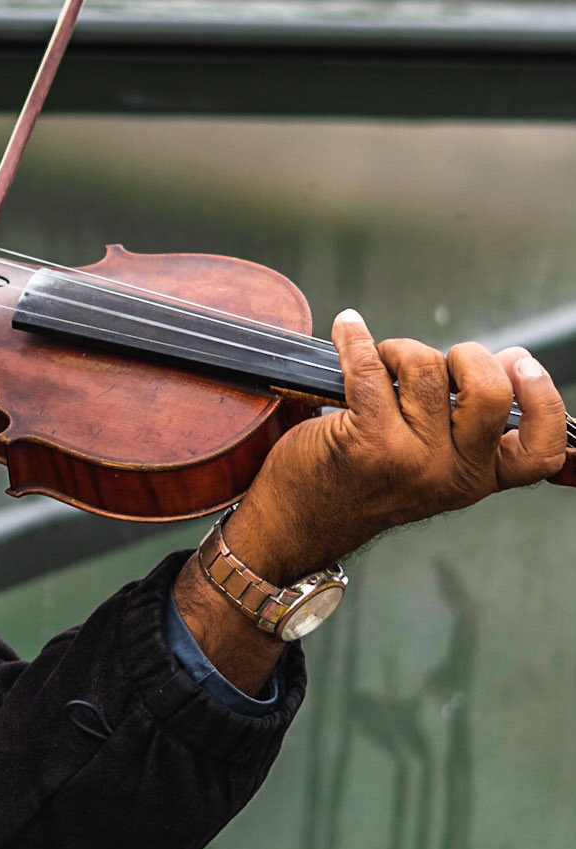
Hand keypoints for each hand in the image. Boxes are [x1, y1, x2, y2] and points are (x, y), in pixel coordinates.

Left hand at [232, 312, 569, 584]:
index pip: (540, 452)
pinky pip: (369, 368)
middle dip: (466, 355)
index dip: (544, 402)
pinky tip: (348, 328)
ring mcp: (412, 459)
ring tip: (381, 363)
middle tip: (439, 362)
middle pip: (488, 391)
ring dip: (399, 350)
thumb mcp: (435, 460)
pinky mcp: (368, 442)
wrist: (304, 520)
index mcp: (480, 477)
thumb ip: (470, 419)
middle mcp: (452, 474)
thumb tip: (508, 361)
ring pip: (426, 369)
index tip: (522, 367)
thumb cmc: (370, 478)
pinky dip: (356, 339)